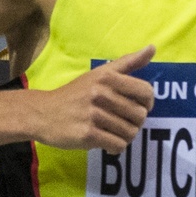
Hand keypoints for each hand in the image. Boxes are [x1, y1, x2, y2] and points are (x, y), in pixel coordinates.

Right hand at [31, 44, 156, 150]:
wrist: (42, 113)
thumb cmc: (75, 94)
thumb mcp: (100, 74)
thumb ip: (128, 62)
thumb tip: (152, 48)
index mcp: (107, 77)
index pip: (146, 92)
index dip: (147, 103)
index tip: (136, 106)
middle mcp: (101, 93)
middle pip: (140, 115)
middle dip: (135, 122)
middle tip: (121, 122)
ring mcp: (94, 114)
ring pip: (130, 132)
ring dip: (125, 136)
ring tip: (113, 132)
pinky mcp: (88, 134)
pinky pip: (118, 145)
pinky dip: (115, 148)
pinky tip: (106, 142)